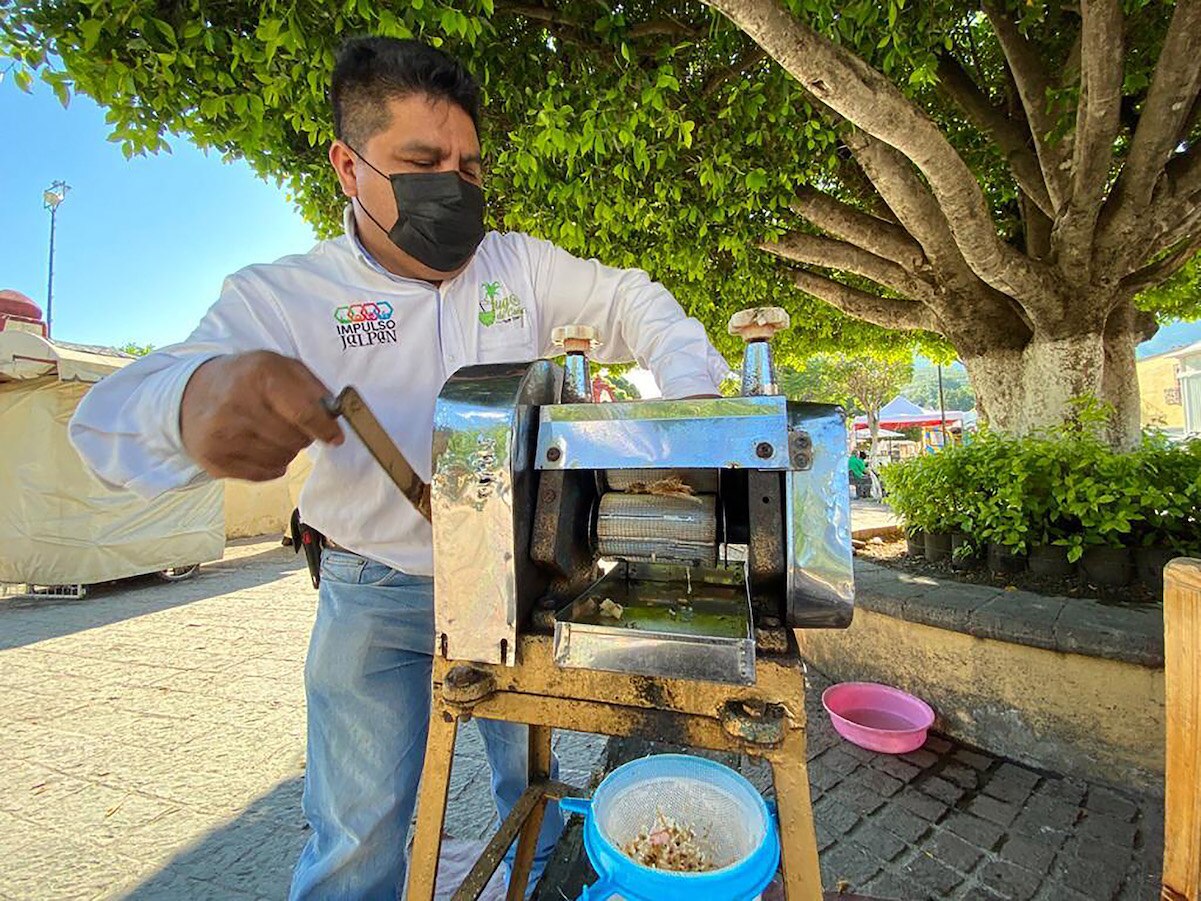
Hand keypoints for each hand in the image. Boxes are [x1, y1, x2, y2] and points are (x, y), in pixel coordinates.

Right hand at [180, 351, 343, 480]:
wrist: (192, 393)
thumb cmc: (247, 379)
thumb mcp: (281, 366)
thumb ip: (313, 388)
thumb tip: (334, 418)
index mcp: (259, 375)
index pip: (304, 414)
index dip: (325, 429)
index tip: (335, 437)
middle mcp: (237, 405)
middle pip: (295, 440)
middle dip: (303, 436)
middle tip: (292, 425)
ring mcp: (222, 435)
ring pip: (282, 459)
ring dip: (286, 451)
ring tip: (271, 432)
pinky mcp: (214, 459)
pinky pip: (263, 474)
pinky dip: (271, 465)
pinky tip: (259, 446)